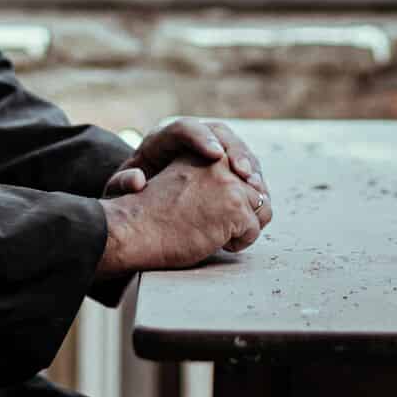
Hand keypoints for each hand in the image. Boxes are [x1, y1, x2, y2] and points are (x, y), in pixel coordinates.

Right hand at [96, 156, 271, 276]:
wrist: (134, 229)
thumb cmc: (151, 215)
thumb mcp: (182, 180)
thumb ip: (208, 177)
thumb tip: (250, 188)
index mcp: (205, 152)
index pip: (245, 167)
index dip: (245, 191)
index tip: (237, 209)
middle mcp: (220, 162)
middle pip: (258, 187)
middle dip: (251, 209)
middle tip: (233, 227)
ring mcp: (229, 183)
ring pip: (262, 208)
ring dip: (246, 225)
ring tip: (222, 236)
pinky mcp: (234, 206)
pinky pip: (253, 229)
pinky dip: (239, 242)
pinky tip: (217, 243)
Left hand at [110, 118, 269, 201]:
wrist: (140, 201)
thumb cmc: (129, 196)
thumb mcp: (119, 193)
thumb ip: (122, 185)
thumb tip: (137, 180)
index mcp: (162, 140)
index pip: (183, 128)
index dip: (201, 137)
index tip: (215, 155)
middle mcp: (190, 139)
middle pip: (217, 132)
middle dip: (234, 151)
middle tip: (244, 172)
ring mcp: (210, 150)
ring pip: (236, 148)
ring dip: (250, 166)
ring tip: (257, 187)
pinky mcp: (224, 167)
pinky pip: (244, 166)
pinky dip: (253, 180)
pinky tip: (259, 196)